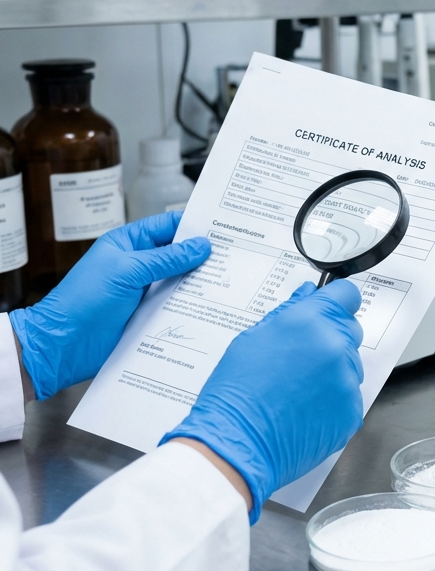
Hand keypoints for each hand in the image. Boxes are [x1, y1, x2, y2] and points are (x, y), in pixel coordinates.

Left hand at [9, 212, 210, 400]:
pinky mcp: (150, 314)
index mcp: (129, 243)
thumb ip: (166, 258)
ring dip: (200, 281)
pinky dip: (192, 304)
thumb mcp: (127, 271)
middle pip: (179, 254)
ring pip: (180, 280)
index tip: (223, 229)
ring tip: (230, 280)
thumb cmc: (84, 300)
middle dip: (203, 255)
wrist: (64, 345)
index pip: (168, 226)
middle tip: (234, 256)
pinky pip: (176, 304)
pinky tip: (212, 305)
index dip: (193, 226)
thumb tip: (201, 246)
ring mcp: (145, 290)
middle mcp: (139, 264)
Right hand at [160, 279, 364, 522]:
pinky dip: (333, 400)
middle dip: (331, 337)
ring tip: (298, 389)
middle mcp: (334, 347)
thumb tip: (309, 295)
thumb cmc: (236, 391)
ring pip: (350, 365)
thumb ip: (288, 313)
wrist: (236, 443)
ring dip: (333, 370)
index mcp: (310, 322)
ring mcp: (346, 381)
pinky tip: (305, 409)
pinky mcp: (351, 411)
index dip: (337, 301)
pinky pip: (350, 396)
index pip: (346, 296)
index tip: (329, 309)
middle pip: (350, 330)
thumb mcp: (252, 339)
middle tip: (301, 358)